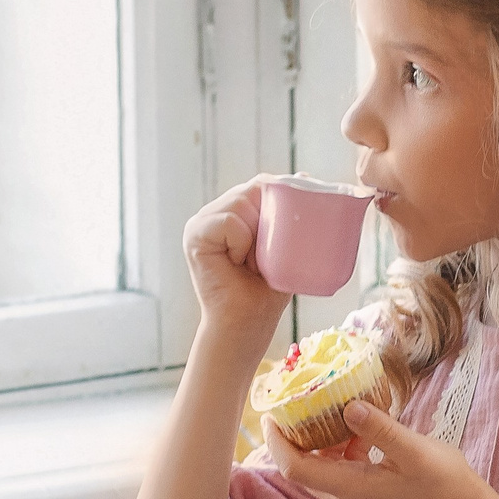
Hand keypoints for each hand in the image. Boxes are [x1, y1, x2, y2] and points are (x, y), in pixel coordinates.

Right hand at [184, 177, 291, 343]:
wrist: (247, 323)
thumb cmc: (267, 290)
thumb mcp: (283, 245)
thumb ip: (288, 214)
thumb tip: (304, 175)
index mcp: (235, 211)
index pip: (261, 185)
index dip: (280, 198)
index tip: (288, 231)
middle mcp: (215, 212)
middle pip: (253, 189)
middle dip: (271, 219)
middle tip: (267, 255)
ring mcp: (202, 221)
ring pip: (243, 201)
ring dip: (257, 234)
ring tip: (252, 262)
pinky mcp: (194, 234)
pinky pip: (230, 221)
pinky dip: (241, 242)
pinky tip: (237, 262)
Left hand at [264, 399, 498, 498]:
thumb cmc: (444, 483)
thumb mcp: (414, 451)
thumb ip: (379, 429)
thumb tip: (346, 406)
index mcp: (349, 489)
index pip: (294, 467)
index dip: (277, 440)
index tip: (273, 410)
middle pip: (299, 468)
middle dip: (291, 435)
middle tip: (293, 399)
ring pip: (317, 468)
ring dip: (315, 439)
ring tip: (322, 405)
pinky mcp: (363, 496)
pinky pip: (336, 470)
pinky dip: (336, 447)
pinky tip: (356, 426)